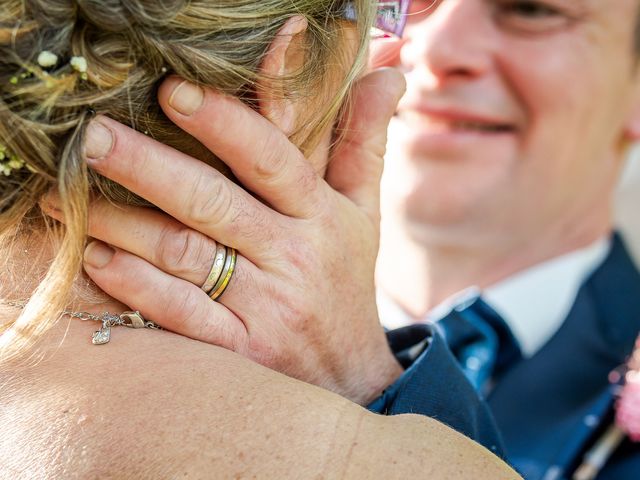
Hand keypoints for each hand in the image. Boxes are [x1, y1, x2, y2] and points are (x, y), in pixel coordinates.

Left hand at [46, 69, 405, 404]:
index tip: (172, 92)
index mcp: (320, 216)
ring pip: (185, 256)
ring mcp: (265, 307)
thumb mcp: (364, 213)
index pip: (273, 160)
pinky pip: (181, 314)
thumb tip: (387, 76)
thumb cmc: (346, 282)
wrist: (352, 377)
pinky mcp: (241, 349)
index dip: (225, 125)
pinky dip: (136, 286)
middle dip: (151, 167)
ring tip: (69, 199)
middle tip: (96, 138)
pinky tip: (97, 259)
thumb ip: (365, 144)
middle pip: (215, 203)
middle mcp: (292, 258)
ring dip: (124, 225)